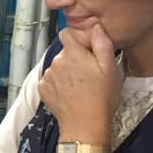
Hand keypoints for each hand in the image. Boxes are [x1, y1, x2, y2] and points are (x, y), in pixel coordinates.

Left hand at [38, 25, 120, 143]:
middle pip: (64, 52)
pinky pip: (51, 79)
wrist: (85, 126)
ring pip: (58, 66)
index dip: (78, 39)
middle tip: (90, 73)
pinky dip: (59, 83)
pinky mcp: (42, 89)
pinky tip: (71, 93)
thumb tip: (96, 27)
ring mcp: (47, 76)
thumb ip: (102, 44)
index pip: (67, 33)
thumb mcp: (110, 68)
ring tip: (81, 86)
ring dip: (66, 71)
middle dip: (75, 58)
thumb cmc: (101, 98)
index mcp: (72, 53)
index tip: (88, 50)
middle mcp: (55, 61)